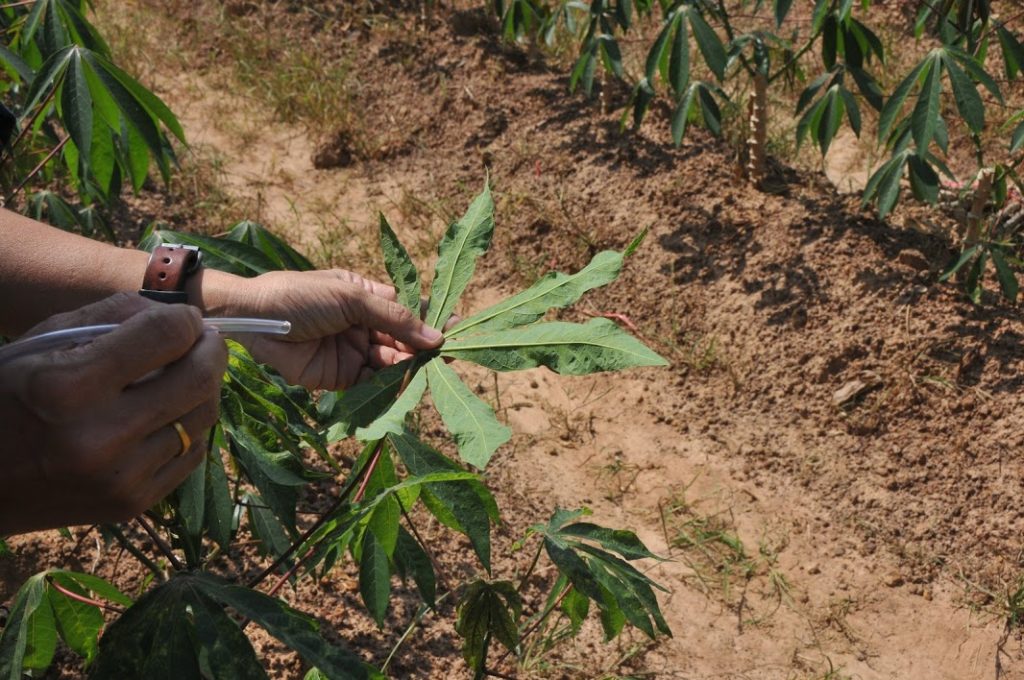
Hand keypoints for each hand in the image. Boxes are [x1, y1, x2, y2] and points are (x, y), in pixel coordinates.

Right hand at [0, 293, 227, 534]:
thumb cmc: (5, 398)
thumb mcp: (41, 342)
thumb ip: (111, 316)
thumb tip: (180, 314)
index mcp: (68, 386)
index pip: (166, 336)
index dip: (185, 320)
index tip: (184, 319)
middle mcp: (99, 436)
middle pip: (198, 378)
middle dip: (211, 350)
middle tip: (204, 340)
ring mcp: (119, 477)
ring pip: (202, 418)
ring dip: (205, 388)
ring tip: (188, 373)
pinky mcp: (131, 504)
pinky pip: (191, 456)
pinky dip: (191, 427)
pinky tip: (174, 412)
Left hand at [229, 270, 444, 389]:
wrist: (254, 320)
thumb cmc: (300, 296)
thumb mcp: (351, 297)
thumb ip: (394, 317)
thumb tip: (435, 336)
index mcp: (366, 298)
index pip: (407, 310)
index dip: (430, 321)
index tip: (455, 329)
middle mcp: (364, 325)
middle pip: (403, 340)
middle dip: (424, 348)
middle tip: (447, 356)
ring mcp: (354, 352)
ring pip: (392, 363)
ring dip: (410, 368)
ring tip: (428, 371)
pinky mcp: (342, 378)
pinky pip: (373, 385)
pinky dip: (390, 387)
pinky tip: (406, 385)